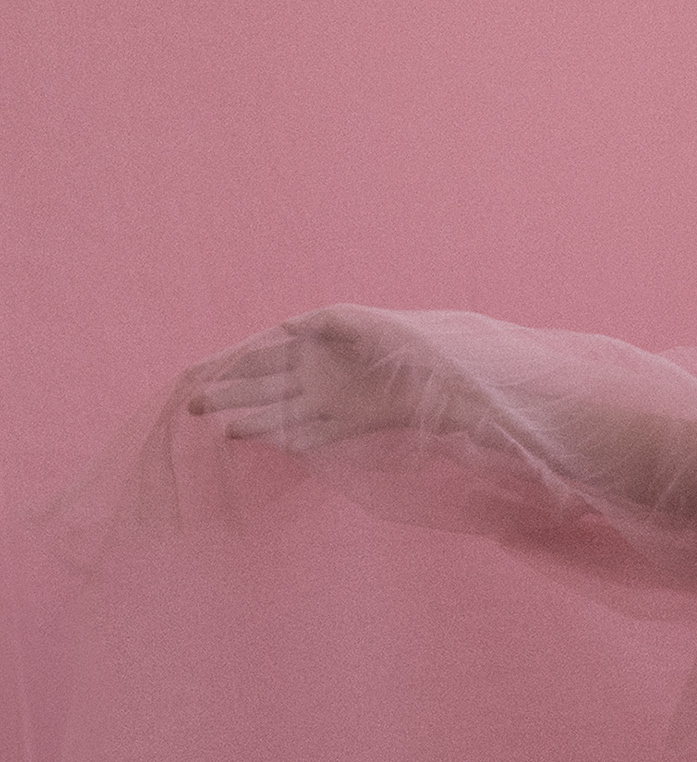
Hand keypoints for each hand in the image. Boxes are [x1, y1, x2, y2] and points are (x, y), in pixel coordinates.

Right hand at [185, 308, 422, 448]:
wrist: (437, 369)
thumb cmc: (395, 336)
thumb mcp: (354, 318)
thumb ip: (319, 321)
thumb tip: (283, 327)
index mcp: (307, 348)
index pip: (257, 358)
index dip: (227, 365)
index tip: (195, 374)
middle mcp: (311, 377)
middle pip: (260, 389)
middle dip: (227, 395)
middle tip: (194, 407)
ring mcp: (328, 402)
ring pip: (281, 415)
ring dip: (254, 422)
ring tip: (225, 431)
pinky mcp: (349, 423)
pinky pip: (315, 435)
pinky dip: (294, 439)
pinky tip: (272, 444)